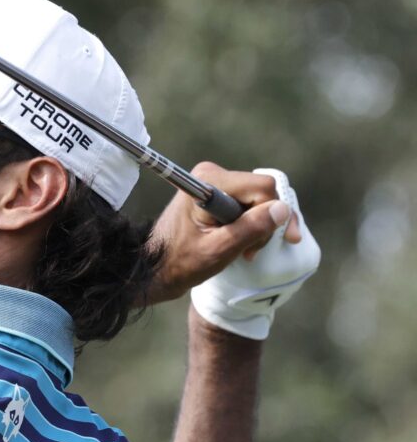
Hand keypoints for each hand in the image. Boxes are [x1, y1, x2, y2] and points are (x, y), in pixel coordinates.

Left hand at [190, 168, 320, 339]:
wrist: (158, 266)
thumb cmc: (181, 261)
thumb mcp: (219, 250)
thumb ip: (250, 228)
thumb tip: (282, 208)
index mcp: (209, 182)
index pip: (263, 187)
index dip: (269, 215)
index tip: (255, 244)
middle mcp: (213, 175)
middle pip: (263, 193)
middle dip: (265, 223)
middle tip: (250, 251)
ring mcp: (216, 183)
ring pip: (260, 200)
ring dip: (260, 227)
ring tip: (246, 251)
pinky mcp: (219, 194)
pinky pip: (249, 203)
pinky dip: (253, 224)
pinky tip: (247, 244)